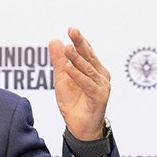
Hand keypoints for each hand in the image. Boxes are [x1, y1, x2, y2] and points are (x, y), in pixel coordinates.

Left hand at [48, 27, 110, 142]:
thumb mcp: (61, 80)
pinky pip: (88, 85)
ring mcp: (102, 87)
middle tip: (73, 30)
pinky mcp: (99, 98)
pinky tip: (68, 69)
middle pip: (89, 57)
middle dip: (80, 43)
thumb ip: (58, 61)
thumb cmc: (73, 103)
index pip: (86, 52)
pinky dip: (78, 77)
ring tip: (66, 49)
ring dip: (77, 59)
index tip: (71, 29)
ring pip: (88, 70)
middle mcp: (101, 76)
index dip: (80, 40)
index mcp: (94, 69)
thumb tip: (54, 40)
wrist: (79, 128)